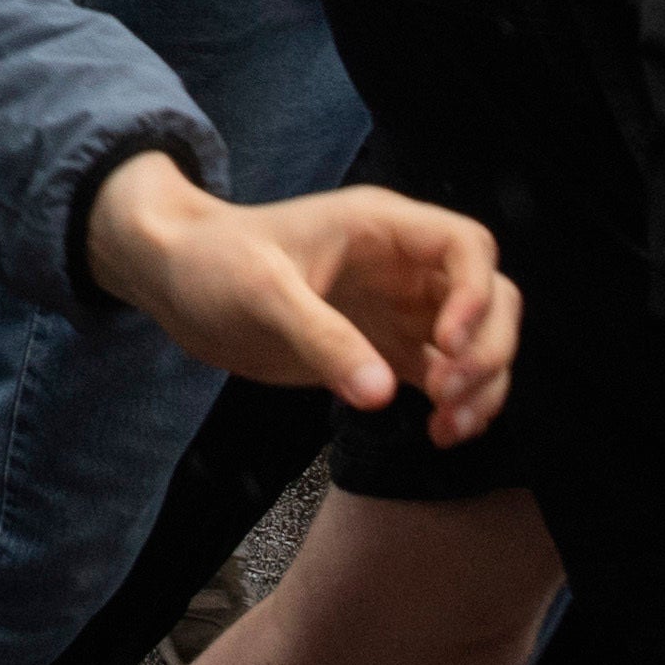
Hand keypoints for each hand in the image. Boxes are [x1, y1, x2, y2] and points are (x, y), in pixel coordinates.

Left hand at [86, 160, 517, 444]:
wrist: (174, 280)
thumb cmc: (213, 264)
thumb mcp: (263, 295)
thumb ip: (322, 340)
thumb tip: (380, 394)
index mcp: (383, 229)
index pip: (468, 247)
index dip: (476, 295)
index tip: (447, 345)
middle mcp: (403, 266)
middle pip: (490, 299)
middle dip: (487, 349)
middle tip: (450, 396)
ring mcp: (398, 309)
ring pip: (475, 344)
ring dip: (479, 386)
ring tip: (446, 430)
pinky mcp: (382, 349)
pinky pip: (442, 376)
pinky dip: (454, 405)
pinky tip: (438, 434)